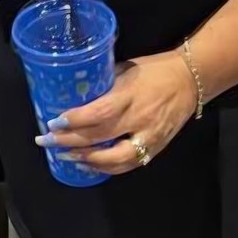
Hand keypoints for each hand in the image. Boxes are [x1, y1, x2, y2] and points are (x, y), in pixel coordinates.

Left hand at [35, 52, 197, 174]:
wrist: (190, 80)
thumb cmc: (153, 69)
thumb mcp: (125, 69)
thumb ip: (104, 85)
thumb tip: (76, 96)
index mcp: (130, 95)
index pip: (99, 113)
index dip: (75, 121)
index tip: (54, 122)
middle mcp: (140, 119)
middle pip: (101, 137)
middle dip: (70, 141)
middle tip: (47, 141)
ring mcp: (149, 137)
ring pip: (115, 159)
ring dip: (87, 160)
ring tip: (65, 156)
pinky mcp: (156, 149)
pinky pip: (129, 164)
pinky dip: (107, 168)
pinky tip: (89, 165)